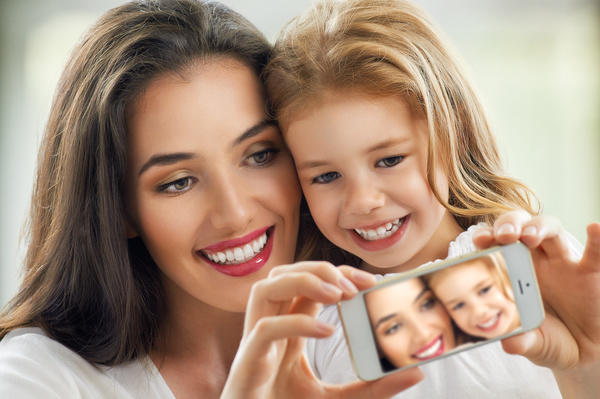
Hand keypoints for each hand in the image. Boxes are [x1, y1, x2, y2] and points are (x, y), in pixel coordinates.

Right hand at [221, 261, 423, 398]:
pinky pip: (265, 329)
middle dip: (318, 269)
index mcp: (287, 329)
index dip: (336, 273)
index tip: (370, 281)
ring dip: (301, 282)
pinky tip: (326, 331)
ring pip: (264, 289)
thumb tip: (414, 372)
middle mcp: (268, 328)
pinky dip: (296, 322)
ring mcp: (255, 343)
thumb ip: (373, 387)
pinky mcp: (248, 363)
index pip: (306, 284)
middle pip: (282, 275)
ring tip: (337, 294)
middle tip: (354, 286)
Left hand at [473, 211, 599, 397]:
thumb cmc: (547, 340)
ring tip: (529, 237)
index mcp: (511, 270)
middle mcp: (534, 260)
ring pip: (550, 230)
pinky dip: (596, 240)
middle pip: (520, 227)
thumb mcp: (531, 344)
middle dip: (509, 224)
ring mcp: (561, 263)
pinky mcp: (588, 273)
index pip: (496, 243)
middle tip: (504, 235)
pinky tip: (594, 229)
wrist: (580, 352)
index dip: (487, 236)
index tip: (480, 241)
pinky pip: (593, 253)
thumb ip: (520, 341)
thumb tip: (508, 341)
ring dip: (538, 227)